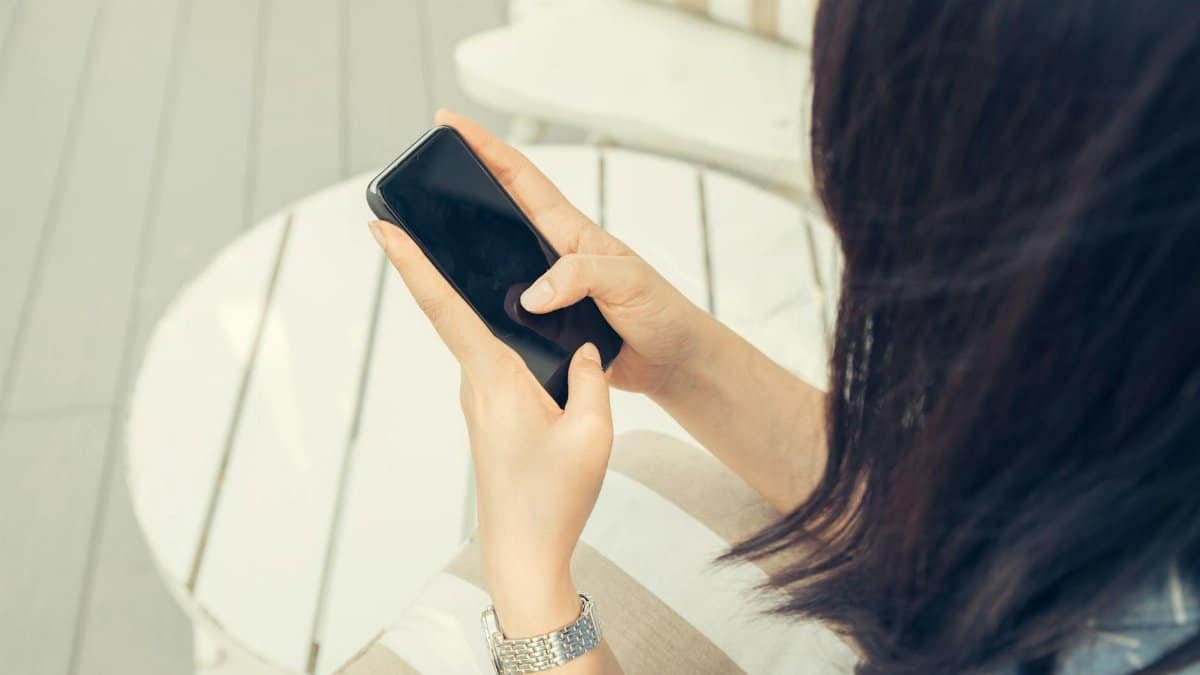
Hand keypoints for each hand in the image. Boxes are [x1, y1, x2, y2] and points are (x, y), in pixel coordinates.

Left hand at [370, 212, 611, 636]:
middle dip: (435, 265)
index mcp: (496, 378)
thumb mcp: (592, 432)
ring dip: (471, 302)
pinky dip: (500, 337)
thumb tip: (586, 348)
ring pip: (479, 339)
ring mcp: (480, 402)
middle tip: (418, 216)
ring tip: (476, 259)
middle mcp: (478, 384)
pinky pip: (494, 363)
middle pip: (454, 313)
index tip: (382, 227)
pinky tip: (524, 329)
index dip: (413, 263)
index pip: (445, 308)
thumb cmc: (554, 498)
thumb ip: (592, 378)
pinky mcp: (490, 416)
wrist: (525, 554)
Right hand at [431, 110, 718, 396]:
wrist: (673, 362)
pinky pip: (501, 306)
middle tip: (425, 165)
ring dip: (463, 246)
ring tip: (424, 229)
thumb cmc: (661, 313)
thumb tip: (533, 293)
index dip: (487, 148)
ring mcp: (547, 288)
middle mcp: (553, 255)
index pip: (522, 179)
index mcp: (572, 232)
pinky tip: (455, 301)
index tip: (452, 123)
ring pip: (494, 260)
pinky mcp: (544, 323)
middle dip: (461, 184)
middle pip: (498, 211)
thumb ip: (583, 276)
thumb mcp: (628, 282)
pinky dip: (477, 301)